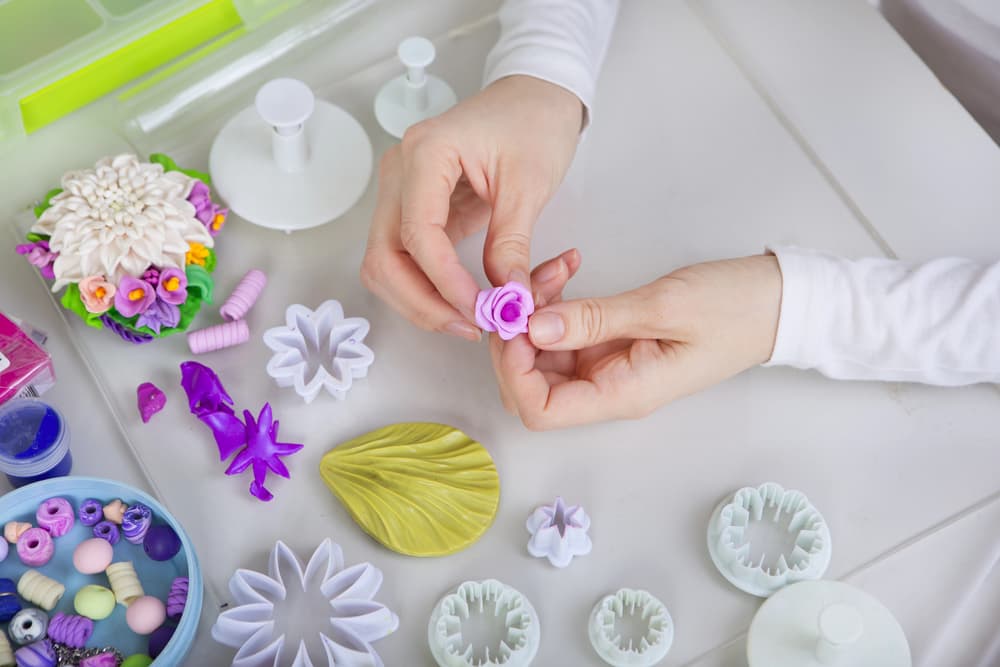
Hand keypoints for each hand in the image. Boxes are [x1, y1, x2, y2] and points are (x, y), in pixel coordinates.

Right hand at [361, 75, 582, 340]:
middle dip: (422, 302)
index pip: (416, 234)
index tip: (481, 310)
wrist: (535, 97)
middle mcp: (400, 171)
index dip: (445, 282)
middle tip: (469, 327)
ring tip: (468, 320)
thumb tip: (507, 299)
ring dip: (419, 301)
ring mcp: (400, 190)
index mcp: (425, 153)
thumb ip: (512, 244)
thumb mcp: (530, 184)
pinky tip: (461, 302)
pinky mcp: (412, 207)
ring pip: (385, 264)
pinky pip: (404, 257)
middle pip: (383, 257)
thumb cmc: (533, 123)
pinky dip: (426, 286)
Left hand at [494, 254, 782, 429]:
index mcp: (622, 394)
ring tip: (551, 271)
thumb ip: (595, 320)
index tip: (516, 322)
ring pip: (542, 353)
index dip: (514, 371)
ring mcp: (608, 367)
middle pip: (531, 385)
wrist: (777, 303)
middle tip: (522, 290)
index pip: (540, 411)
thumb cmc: (734, 309)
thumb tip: (533, 328)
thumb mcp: (663, 308)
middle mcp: (609, 388)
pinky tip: (565, 271)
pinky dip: (554, 304)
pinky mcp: (612, 343)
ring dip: (533, 313)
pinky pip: (564, 332)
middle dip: (515, 338)